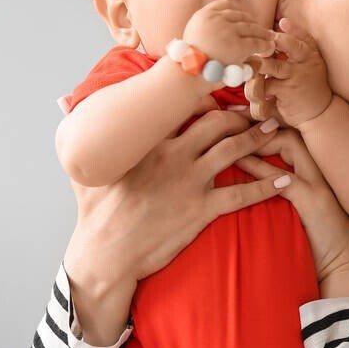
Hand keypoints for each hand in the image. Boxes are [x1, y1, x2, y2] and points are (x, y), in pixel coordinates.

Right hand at [64, 111, 289, 343]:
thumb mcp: (85, 167)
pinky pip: (242, 195)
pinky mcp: (202, 211)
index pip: (185, 110)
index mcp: (150, 142)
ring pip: (234, 151)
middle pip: (218, 124)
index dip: (209, 98)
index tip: (223, 93)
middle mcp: (174, 156)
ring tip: (276, 132)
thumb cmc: (95, 211)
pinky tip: (284, 180)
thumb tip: (64, 103)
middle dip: (241, 114)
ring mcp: (190, 183)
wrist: (106, 254)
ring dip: (259, 139)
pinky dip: (266, 186)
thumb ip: (84, 133)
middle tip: (257, 110)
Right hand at [182, 1, 274, 67]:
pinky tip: (269, 48)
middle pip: (240, 16)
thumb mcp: (193, 36)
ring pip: (251, 28)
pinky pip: (256, 42)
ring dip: (262, 33)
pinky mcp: (237, 45)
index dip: (237, 12)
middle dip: (252, 23)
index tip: (244, 18)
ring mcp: (227, 31)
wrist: (188, 77)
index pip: (225, 5)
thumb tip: (228, 25)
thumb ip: (208, 28)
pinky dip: (265, 45)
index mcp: (202, 15)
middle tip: (261, 30)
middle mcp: (215, 19)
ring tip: (269, 37)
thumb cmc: (190, 63)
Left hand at [236, 129, 348, 302]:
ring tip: (230, 141)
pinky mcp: (315, 201)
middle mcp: (319, 169)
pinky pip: (286, 179)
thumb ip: (277, 184)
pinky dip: (262, 170)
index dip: (260, 126)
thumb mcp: (295, 203)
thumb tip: (243, 170)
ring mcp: (318, 183)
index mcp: (314, 167)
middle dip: (257, 126)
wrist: (344, 263)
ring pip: (289, 146)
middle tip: (228, 126)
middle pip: (288, 131)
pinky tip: (243, 164)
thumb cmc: (315, 235)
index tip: (234, 124)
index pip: (287, 132)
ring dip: (258, 141)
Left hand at [245, 17, 331, 126]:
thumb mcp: (308, 64)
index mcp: (309, 54)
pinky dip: (256, 88)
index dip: (292, 29)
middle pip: (289, 45)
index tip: (281, 23)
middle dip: (270, 41)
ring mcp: (296, 76)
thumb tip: (280, 25)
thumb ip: (296, 48)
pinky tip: (255, 92)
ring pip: (270, 65)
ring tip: (248, 67)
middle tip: (255, 44)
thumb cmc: (307, 85)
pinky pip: (265, 85)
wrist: (319, 112)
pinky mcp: (287, 91)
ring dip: (256, 65)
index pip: (303, 37)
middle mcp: (305, 63)